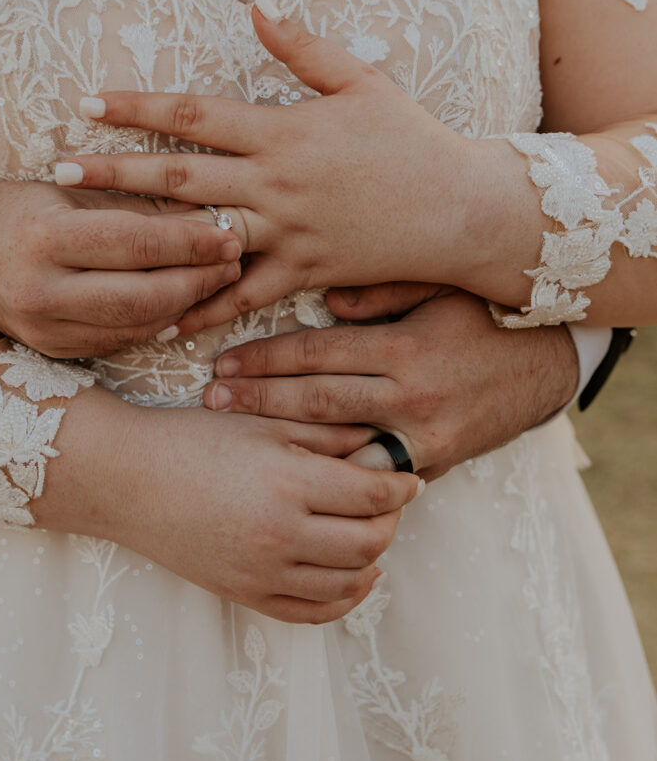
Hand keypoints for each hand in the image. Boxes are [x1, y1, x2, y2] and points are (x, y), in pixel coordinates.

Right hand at [0, 178, 241, 357]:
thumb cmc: (18, 208)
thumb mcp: (69, 195)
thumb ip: (134, 208)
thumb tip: (205, 214)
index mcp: (43, 239)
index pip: (135, 244)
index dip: (190, 242)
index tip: (228, 233)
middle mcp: (39, 291)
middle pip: (141, 297)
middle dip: (197, 281)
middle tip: (233, 261)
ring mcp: (44, 330)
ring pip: (135, 327)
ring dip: (184, 306)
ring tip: (215, 281)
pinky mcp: (52, 350)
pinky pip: (118, 341)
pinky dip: (155, 325)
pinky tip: (181, 306)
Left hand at [56, 7, 474, 332]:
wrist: (459, 209)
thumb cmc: (412, 142)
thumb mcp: (362, 81)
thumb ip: (303, 49)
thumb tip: (255, 7)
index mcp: (282, 131)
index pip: (193, 117)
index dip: (137, 110)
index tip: (87, 106)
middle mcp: (275, 183)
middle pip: (179, 177)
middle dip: (115, 174)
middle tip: (60, 173)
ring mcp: (287, 232)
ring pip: (201, 237)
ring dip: (144, 240)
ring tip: (94, 245)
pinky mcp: (304, 272)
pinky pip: (245, 295)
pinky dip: (205, 308)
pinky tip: (165, 320)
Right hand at [113, 405, 421, 623]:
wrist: (125, 479)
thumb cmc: (190, 440)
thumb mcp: (260, 422)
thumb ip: (324, 433)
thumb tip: (380, 444)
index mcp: (288, 482)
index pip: (372, 494)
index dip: (400, 485)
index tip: (408, 477)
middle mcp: (280, 534)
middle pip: (369, 541)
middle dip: (391, 521)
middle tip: (390, 502)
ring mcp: (262, 572)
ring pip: (348, 582)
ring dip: (373, 559)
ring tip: (371, 534)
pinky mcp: (245, 594)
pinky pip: (312, 612)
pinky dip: (344, 600)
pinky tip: (355, 577)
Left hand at [201, 286, 578, 479]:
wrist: (548, 367)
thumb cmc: (486, 318)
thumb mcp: (439, 289)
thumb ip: (382, 290)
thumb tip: (330, 303)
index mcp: (402, 347)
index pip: (316, 352)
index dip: (264, 359)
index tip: (223, 364)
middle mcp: (408, 395)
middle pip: (314, 400)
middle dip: (257, 401)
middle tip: (211, 401)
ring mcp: (421, 436)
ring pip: (336, 442)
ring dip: (282, 439)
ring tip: (235, 435)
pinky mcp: (433, 462)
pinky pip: (371, 471)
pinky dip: (331, 471)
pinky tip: (292, 471)